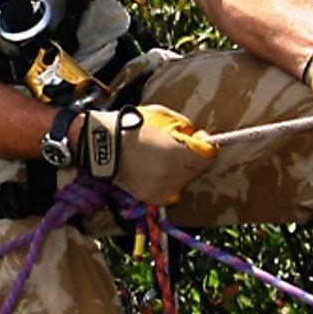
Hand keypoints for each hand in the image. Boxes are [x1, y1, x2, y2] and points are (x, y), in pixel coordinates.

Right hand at [78, 105, 217, 205]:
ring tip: (162, 158)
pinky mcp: (154, 197)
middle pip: (199, 169)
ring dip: (181, 170)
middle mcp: (173, 174)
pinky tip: (155, 170)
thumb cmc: (132, 126)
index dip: (206, 146)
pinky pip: (172, 190)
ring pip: (186, 180)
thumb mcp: (164, 116)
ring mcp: (163, 188)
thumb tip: (200, 138)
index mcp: (177, 153)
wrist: (103, 145)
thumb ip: (186, 128)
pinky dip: (169, 181)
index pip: (209, 155)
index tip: (199, 140)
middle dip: (193, 158)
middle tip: (177, 147)